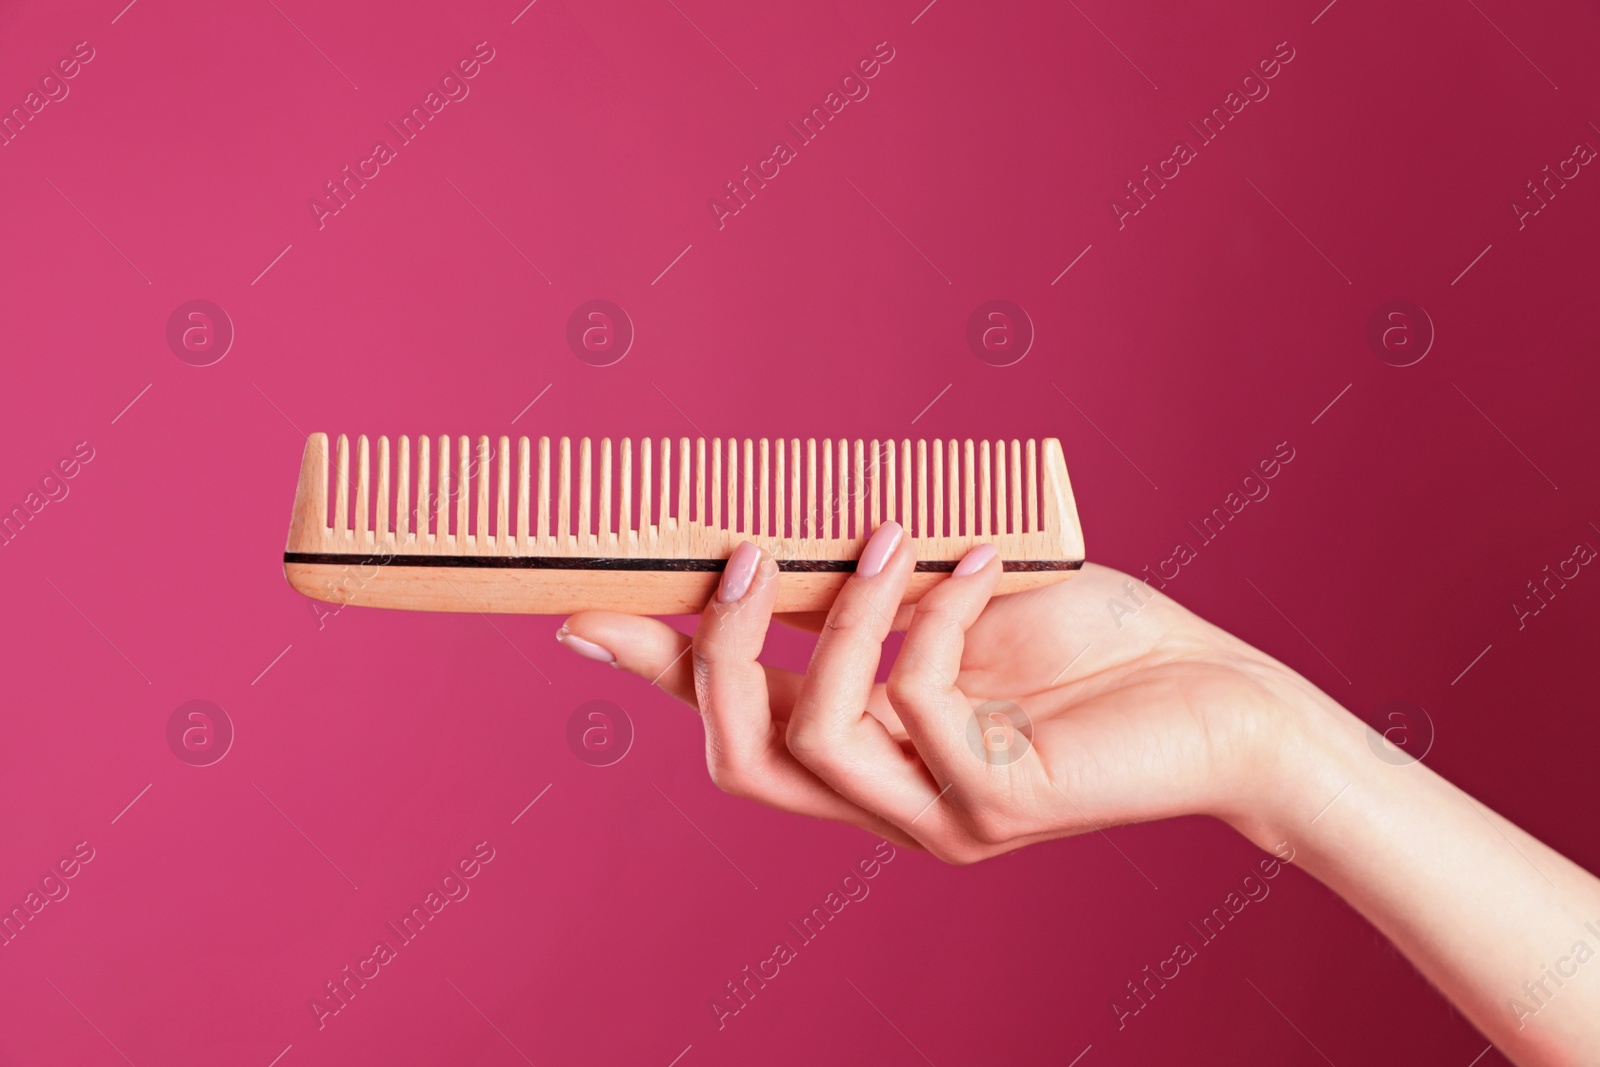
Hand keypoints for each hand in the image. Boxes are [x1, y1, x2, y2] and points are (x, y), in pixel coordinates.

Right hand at [555, 521, 1326, 860]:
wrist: (1218, 697)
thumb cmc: (1086, 640)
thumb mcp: (948, 599)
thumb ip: (865, 592)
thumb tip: (780, 532)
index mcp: (866, 749)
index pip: (730, 723)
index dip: (653, 671)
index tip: (580, 613)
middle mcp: (886, 797)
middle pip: (738, 757)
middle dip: (713, 652)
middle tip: (734, 554)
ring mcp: (936, 815)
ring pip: (815, 737)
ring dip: (834, 621)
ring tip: (887, 536)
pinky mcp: (998, 807)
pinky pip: (922, 704)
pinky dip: (938, 613)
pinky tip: (988, 561)